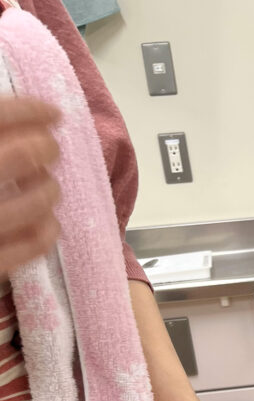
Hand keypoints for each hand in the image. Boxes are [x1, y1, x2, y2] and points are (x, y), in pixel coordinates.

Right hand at [0, 96, 61, 277]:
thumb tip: (11, 119)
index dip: (28, 111)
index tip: (52, 113)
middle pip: (19, 156)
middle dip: (43, 147)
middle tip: (50, 147)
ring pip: (33, 203)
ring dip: (49, 190)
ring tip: (48, 186)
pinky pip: (30, 246)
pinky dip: (47, 231)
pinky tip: (48, 223)